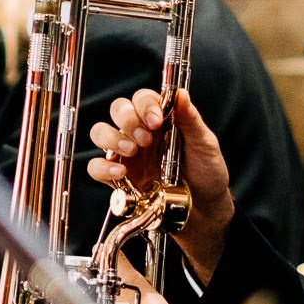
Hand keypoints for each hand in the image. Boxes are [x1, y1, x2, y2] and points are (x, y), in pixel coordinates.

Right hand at [88, 89, 235, 281]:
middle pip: (118, 110)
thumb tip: (181, 93)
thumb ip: (191, 119)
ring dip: (111, 138)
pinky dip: (103, 167)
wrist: (203, 210)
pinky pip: (96, 168)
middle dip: (127, 120)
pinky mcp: (118, 179)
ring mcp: (127, 155)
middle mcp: (140, 133)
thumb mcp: (205, 144)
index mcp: (161, 120)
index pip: (142, 98)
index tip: (155, 120)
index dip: (144, 104)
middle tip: (145, 138)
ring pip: (100, 132)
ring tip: (132, 151)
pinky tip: (121, 172)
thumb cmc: (207, 174)